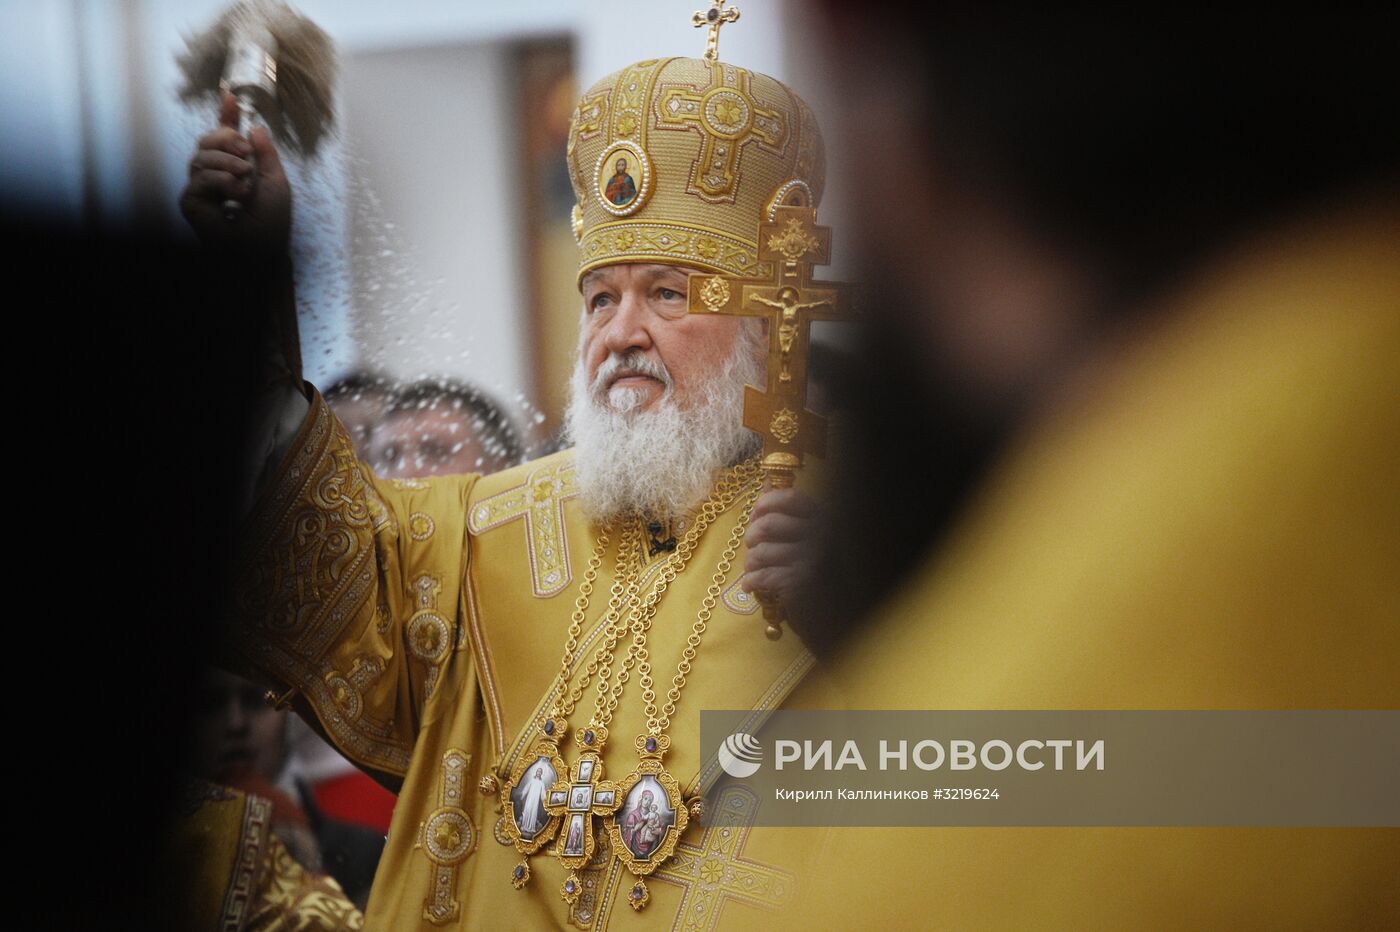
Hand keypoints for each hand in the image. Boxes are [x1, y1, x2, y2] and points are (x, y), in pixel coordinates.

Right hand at [180, 91, 291, 249]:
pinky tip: (234, 196)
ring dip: (227, 163)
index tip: (229, 95)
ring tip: (245, 180)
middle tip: (246, 154)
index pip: (226, 136)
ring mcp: (200, 187)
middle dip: (227, 138)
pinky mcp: (190, 201)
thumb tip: (255, 126)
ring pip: (202, 156)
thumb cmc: (272, 222)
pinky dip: (221, 182)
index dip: (226, 115)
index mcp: (236, 167)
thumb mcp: (276, 180)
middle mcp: (215, 175)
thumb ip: (266, 153)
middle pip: (208, 139)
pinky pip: (200, 178)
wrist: (262, 249)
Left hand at [741, 486, 822, 636]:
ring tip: (754, 570)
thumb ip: (790, 513)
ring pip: (761, 551)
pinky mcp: (800, 582)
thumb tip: (766, 485)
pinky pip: (762, 575)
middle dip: (752, 537)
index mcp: (825, 519)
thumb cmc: (820, 575)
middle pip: (769, 524)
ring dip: (750, 563)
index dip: (766, 503)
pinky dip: (751, 581)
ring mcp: (812, 558)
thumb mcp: (810, 538)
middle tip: (752, 547)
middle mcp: (821, 535)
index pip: (790, 498)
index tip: (756, 514)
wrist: (835, 617)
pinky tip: (751, 586)